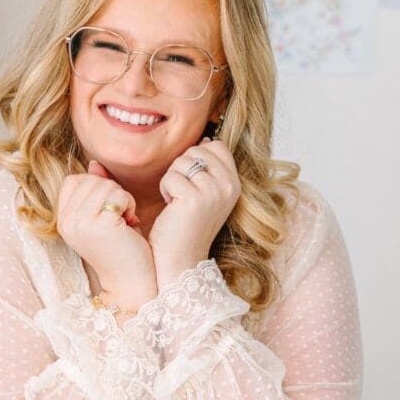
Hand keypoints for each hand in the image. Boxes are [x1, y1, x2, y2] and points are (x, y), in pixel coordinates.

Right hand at [57, 161, 156, 305]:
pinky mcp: (101, 224)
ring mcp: (81, 223)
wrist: (129, 282)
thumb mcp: (102, 215)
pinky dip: (130, 205)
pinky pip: (119, 195)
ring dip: (123, 198)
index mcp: (62, 219)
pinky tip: (130, 223)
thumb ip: (96, 189)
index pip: (73, 180)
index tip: (107, 209)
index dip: (96, 187)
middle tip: (119, 216)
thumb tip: (95, 163)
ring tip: (124, 220)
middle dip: (112, 192)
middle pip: (91, 179)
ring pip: (106, 184)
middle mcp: (67, 221)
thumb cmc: (120, 247)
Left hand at [148, 139, 240, 287]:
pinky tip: (172, 209)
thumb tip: (206, 138)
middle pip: (197, 149)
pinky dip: (165, 190)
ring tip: (178, 202)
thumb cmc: (187, 226)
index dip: (197, 158)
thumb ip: (210, 168)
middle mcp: (229, 186)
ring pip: (182, 161)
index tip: (193, 183)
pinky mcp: (194, 199)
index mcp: (235, 183)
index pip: (216, 146)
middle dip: (182, 168)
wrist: (182, 261)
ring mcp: (213, 192)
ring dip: (172, 180)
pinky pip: (170, 177)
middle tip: (183, 194)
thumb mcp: (207, 194)